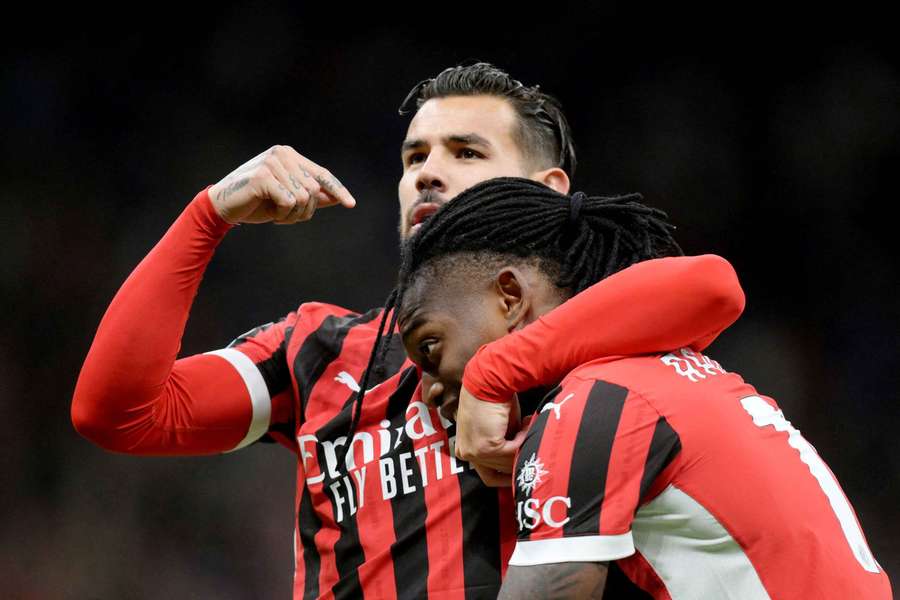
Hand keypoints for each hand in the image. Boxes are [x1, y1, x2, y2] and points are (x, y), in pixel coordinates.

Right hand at [209, 145, 355, 224]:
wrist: (223, 206)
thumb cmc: (256, 203)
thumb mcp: (287, 200)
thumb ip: (310, 196)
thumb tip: (335, 198)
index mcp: (290, 155)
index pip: (321, 174)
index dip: (337, 189)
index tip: (351, 204)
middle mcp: (282, 154)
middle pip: (314, 190)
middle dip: (305, 211)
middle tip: (287, 218)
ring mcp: (272, 163)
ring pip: (304, 197)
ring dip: (293, 214)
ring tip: (277, 215)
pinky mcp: (263, 176)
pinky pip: (289, 201)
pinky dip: (282, 214)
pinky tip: (270, 214)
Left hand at [454, 385, 526, 486]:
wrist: (488, 382)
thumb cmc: (492, 400)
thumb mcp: (497, 430)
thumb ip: (503, 447)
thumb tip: (519, 460)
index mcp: (465, 450)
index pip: (488, 475)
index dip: (508, 473)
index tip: (523, 467)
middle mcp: (466, 454)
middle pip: (500, 471)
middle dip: (517, 458)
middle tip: (531, 441)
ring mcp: (474, 453)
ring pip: (507, 462)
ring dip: (522, 444)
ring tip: (527, 425)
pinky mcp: (485, 447)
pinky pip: (512, 451)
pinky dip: (523, 438)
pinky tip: (524, 422)